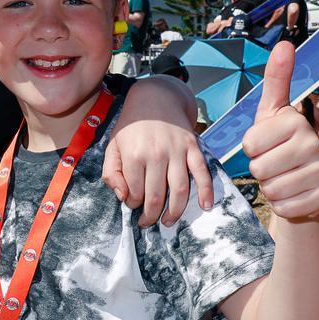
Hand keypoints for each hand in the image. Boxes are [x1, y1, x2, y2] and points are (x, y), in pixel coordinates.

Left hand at [104, 77, 213, 226]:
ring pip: (179, 190)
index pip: (135, 192)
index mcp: (133, 155)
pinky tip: (205, 206)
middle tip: (148, 222)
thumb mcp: (112, 145)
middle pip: (156, 196)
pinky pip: (202, 172)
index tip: (133, 204)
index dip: (133, 204)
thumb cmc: (131, 126)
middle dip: (151, 215)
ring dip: (175, 211)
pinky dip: (206, 191)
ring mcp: (177, 151)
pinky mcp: (193, 147)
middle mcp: (156, 154)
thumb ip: (111, 172)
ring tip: (168, 221)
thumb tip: (122, 197)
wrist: (155, 97)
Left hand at [242, 42, 318, 220]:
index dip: (252, 148)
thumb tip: (285, 43)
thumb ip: (276, 79)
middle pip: (258, 168)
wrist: (303, 182)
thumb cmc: (280, 143)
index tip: (267, 143)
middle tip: (275, 163)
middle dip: (260, 169)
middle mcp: (312, 145)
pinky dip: (281, 203)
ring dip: (270, 187)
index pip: (249, 144)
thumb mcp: (272, 112)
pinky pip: (282, 206)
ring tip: (283, 177)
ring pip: (269, 188)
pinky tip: (292, 193)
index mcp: (295, 121)